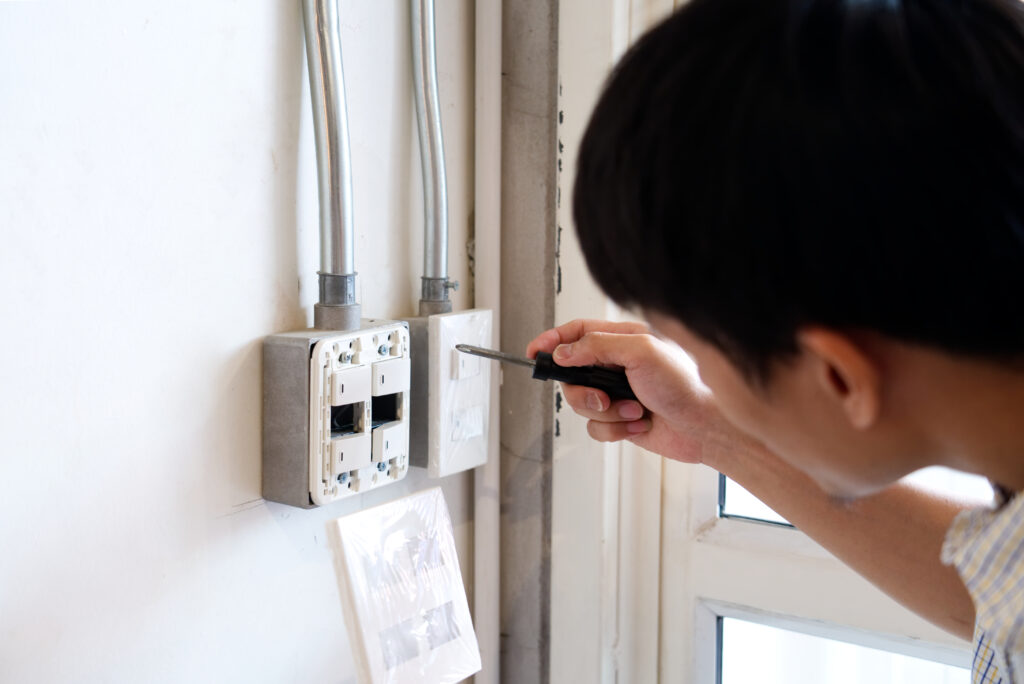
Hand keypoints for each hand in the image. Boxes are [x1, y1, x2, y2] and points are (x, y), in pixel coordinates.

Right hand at [527, 319, 748, 464]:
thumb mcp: (642, 352)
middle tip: (602, 396)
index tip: (534, 352)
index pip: (577, 333)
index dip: (553, 341)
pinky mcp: (623, 420)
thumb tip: (565, 351)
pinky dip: (616, 430)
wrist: (709, 427)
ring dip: (607, 413)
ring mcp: (619, 393)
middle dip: (584, 391)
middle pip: (573, 374)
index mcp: (624, 340)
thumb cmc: (689, 384)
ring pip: (583, 405)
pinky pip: (597, 428)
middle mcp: (619, 366)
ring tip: (634, 410)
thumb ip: (598, 346)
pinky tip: (640, 423)